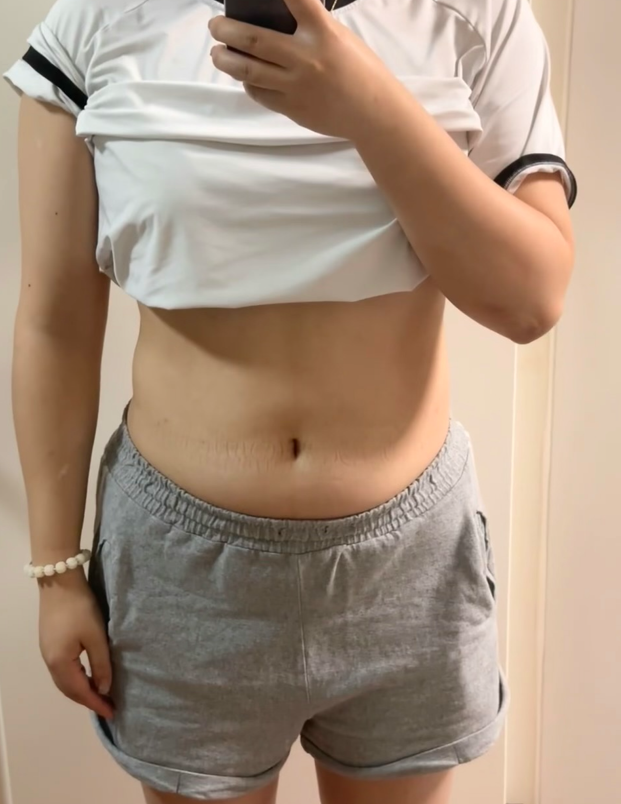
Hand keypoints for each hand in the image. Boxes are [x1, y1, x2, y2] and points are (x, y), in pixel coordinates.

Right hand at [38, 570, 113, 719]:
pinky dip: (76, 678)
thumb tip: (103, 688)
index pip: (80, 691)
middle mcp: (49, 662)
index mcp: (60, 663)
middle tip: (109, 706)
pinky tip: (88, 675)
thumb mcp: (96, 636)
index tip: (112, 714)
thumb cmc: (80, 608)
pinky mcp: (50, 642)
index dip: (96, 704)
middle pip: (69, 690)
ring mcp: (47, 652)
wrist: (60, 581)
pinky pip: (63, 670)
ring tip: (101, 694)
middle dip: (88, 700)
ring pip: (65, 681)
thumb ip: (101, 663)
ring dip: (82, 690)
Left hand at [208, 0, 403, 139]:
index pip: (297, 0)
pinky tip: (243, 77)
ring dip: (226, 60)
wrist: (373, 113)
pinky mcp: (292, 108)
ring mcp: (296, 86)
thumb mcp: (340, 38)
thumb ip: (312, 28)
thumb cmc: (361, 71)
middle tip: (215, 26)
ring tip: (217, 53)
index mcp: (323, 34)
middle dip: (227, 30)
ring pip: (249, 71)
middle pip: (254, 40)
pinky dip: (247, 84)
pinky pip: (260, 94)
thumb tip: (280, 20)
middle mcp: (305, 58)